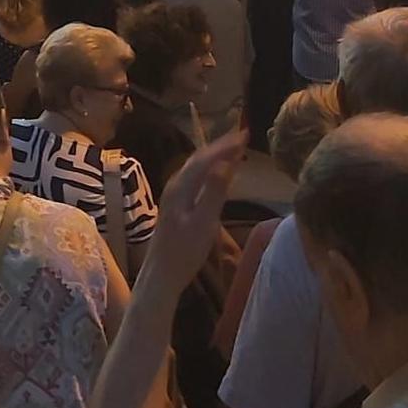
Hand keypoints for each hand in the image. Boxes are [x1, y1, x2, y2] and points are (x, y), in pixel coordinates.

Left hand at [140, 130, 244, 288]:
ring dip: (215, 155)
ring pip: (196, 167)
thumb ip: (214, 192)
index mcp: (181, 187)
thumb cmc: (185, 251)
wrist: (162, 273)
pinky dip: (209, 169)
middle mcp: (175, 185)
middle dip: (221, 146)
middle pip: (199, 158)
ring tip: (235, 149)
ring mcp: (174, 194)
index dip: (225, 145)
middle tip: (243, 136)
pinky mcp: (176, 204)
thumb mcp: (204, 222)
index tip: (245, 134)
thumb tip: (225, 163)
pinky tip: (218, 173)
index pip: (205, 158)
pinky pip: (195, 177)